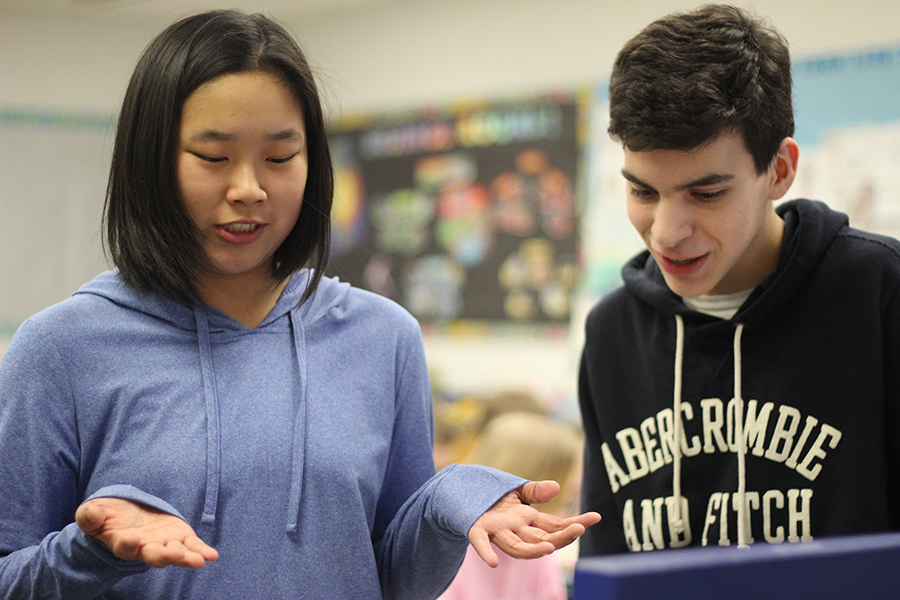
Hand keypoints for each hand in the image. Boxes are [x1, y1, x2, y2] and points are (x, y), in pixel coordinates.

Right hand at [75, 497, 218, 568]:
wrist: (126, 513)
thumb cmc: (106, 516)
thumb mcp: (93, 513)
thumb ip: (90, 516)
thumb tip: (92, 513)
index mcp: (122, 542)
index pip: (124, 546)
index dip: (127, 543)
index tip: (130, 539)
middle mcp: (144, 548)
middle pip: (154, 555)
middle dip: (164, 555)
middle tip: (173, 554)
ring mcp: (164, 543)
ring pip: (175, 553)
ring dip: (186, 557)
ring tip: (198, 560)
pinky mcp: (179, 537)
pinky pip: (192, 546)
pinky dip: (202, 550)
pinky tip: (212, 556)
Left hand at [468, 480, 600, 566]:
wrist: (461, 493)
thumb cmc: (493, 496)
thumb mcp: (517, 490)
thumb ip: (536, 491)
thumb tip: (557, 487)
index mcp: (528, 520)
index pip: (555, 524)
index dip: (575, 522)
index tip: (595, 517)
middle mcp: (515, 529)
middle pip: (542, 538)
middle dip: (561, 536)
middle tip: (579, 529)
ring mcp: (497, 531)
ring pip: (517, 547)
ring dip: (533, 549)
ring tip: (548, 547)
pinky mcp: (476, 529)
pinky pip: (481, 543)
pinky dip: (486, 552)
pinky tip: (492, 562)